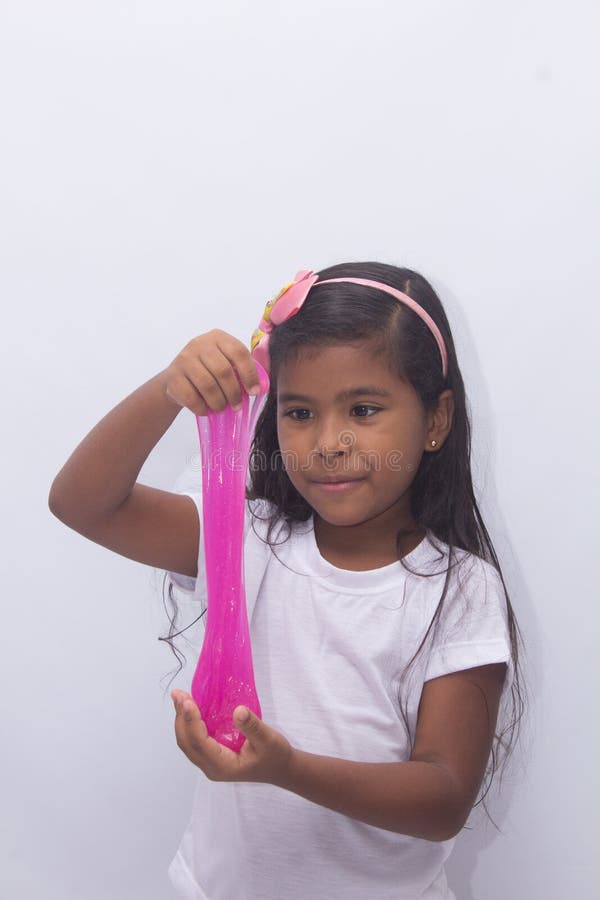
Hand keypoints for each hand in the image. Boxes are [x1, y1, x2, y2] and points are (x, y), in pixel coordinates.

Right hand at [162, 329, 262, 415]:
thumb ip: (243, 369)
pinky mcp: (172, 376)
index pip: (238, 352)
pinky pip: (191, 397)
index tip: (254, 391)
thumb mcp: (225, 362)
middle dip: (234, 392)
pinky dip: (202, 408)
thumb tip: (262, 386)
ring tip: (222, 408)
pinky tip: (206, 410)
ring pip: (208, 385)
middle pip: (223, 371)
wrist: (176, 378)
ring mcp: (184, 359)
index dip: (249, 374)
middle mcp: (199, 344)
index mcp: (218, 337)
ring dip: (219, 402)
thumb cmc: (208, 371)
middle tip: (237, 405)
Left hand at [171, 690, 295, 785]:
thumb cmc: (275, 756)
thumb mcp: (268, 739)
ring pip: (188, 742)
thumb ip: (252, 726)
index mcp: (222, 766)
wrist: (281, 769)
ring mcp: (210, 763)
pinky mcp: (212, 756)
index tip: (187, 701)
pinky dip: (189, 724)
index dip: (191, 721)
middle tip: (178, 694)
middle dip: (181, 717)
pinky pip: (194, 740)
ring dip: (182, 720)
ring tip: (180, 697)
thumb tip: (237, 710)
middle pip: (187, 742)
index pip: (199, 742)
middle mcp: (211, 767)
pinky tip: (191, 709)